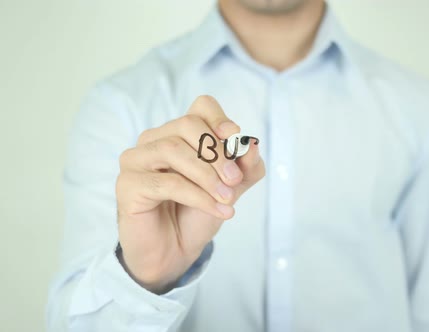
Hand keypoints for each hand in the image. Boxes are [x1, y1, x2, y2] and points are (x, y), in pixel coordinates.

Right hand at [115, 95, 264, 293]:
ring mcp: (136, 160)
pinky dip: (198, 196)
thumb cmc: (197, 213)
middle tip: (235, 180)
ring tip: (227, 198)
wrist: (175, 251)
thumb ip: (245, 168)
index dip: (220, 119)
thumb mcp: (230, 188)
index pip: (200, 107)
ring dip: (207, 175)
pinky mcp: (128, 185)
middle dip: (217, 152)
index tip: (236, 139)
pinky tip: (218, 210)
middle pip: (187, 124)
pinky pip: (166, 182)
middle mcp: (154, 140)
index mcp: (179, 134)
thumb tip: (252, 146)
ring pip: (173, 150)